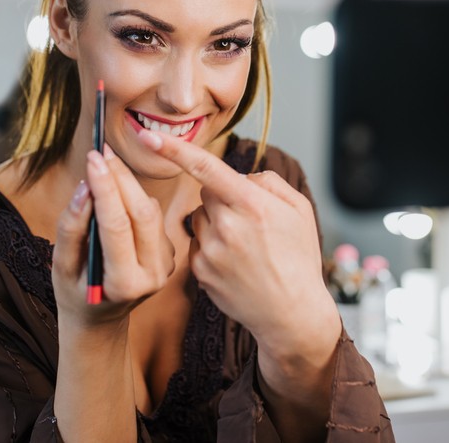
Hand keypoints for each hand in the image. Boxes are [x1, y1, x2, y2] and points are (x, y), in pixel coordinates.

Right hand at [52, 146, 175, 326]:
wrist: (100, 316)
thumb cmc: (75, 292)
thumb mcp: (62, 266)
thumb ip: (72, 228)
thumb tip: (85, 188)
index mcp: (125, 283)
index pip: (118, 225)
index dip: (105, 188)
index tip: (93, 158)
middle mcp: (153, 274)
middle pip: (142, 212)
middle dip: (121, 177)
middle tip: (100, 152)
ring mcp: (166, 263)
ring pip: (151, 210)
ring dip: (128, 182)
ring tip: (104, 164)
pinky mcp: (169, 252)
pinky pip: (154, 216)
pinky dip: (134, 197)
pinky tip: (116, 189)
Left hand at [135, 130, 338, 359]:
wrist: (292, 313)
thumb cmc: (299, 258)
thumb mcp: (300, 210)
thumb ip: (269, 181)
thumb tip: (240, 176)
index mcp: (252, 205)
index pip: (206, 168)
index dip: (174, 149)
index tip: (148, 136)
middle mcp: (227, 226)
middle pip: (207, 193)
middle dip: (223, 198)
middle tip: (251, 222)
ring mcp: (210, 250)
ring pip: (200, 218)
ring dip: (216, 224)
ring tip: (246, 248)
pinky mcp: (200, 271)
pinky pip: (198, 243)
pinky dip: (213, 247)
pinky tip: (236, 264)